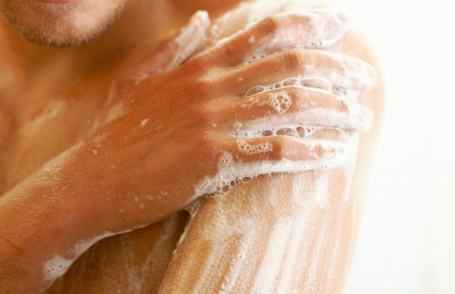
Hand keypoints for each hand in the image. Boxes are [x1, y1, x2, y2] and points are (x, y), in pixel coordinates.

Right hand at [60, 10, 376, 232]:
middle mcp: (210, 87)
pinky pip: (277, 151)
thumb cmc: (114, 135)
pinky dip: (312, 152)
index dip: (310, 25)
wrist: (90, 182)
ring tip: (362, 119)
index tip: (341, 26)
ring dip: (336, 111)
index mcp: (197, 66)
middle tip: (364, 79)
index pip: (265, 33)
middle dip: (337, 68)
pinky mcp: (214, 160)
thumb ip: (173, 47)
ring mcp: (213, 122)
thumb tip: (204, 20)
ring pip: (292, 106)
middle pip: (291, 65)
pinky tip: (335, 155)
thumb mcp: (137, 80)